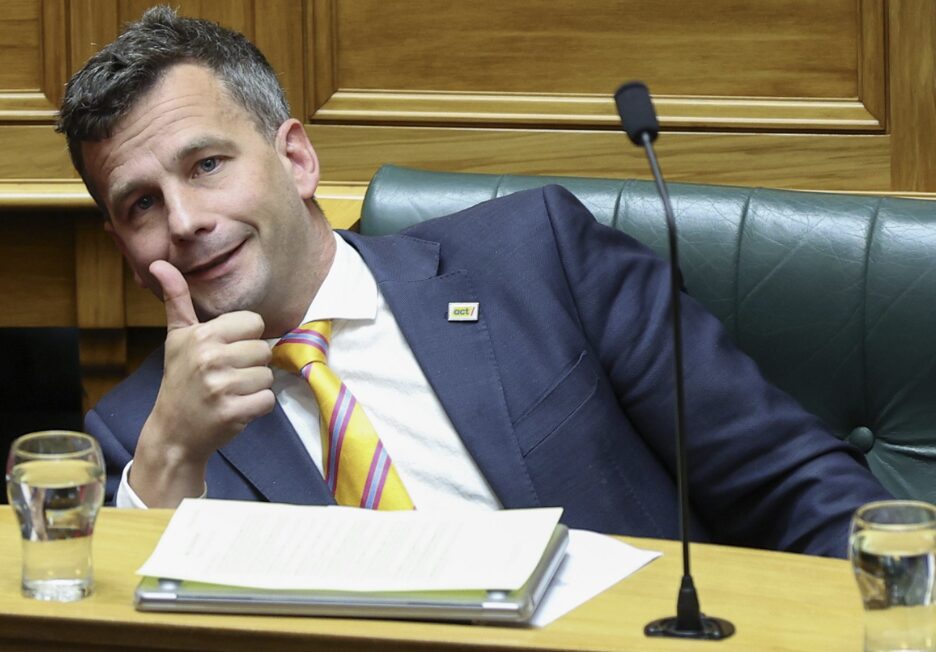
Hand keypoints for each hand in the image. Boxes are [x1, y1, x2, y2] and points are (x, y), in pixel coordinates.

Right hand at [130, 260, 274, 506]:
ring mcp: (221, 387)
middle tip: (227, 376)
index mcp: (201, 336)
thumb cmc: (180, 380)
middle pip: (263, 350)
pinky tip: (237, 407)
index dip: (245, 338)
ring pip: (267, 375)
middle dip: (251, 364)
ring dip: (254, 386)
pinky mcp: (232, 412)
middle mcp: (210, 358)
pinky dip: (258, 406)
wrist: (173, 431)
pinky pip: (267, 400)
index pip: (254, 323)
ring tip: (231, 392)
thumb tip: (159, 263)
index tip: (227, 351)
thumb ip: (177, 300)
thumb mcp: (177, 338)